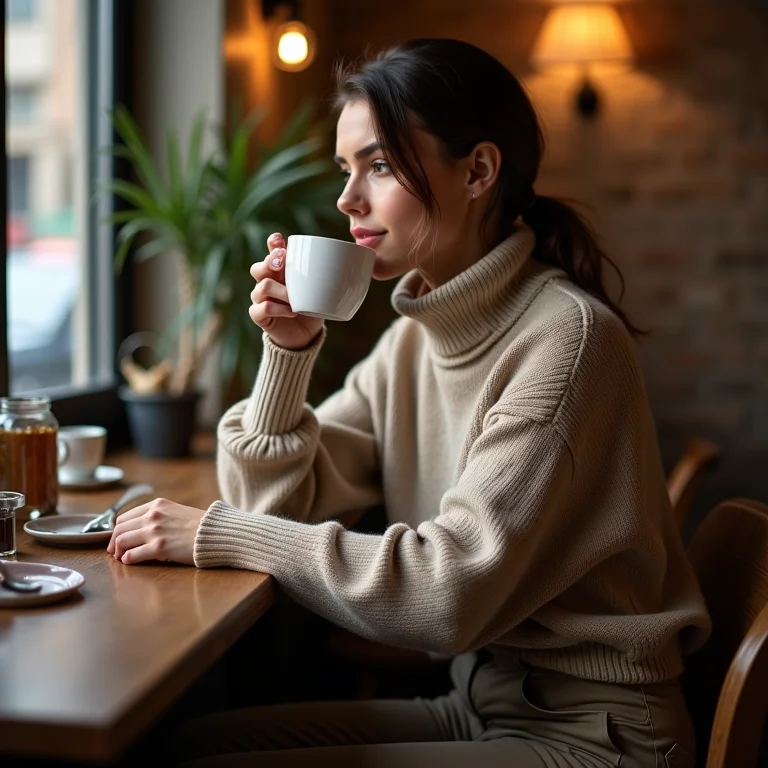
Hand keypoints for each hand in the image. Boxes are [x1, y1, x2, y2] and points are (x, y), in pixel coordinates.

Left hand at [106, 498, 206, 565]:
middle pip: (119, 528)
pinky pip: (133, 555)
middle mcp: (152, 516)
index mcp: (157, 505)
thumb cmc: (200, 525)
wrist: (215, 533)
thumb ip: (159, 517)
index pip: (125, 516)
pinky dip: (127, 559)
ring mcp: (155, 531)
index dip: (117, 530)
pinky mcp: (159, 547)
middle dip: (114, 542)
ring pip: (122, 540)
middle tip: (115, 551)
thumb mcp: (176, 511)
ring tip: (121, 558)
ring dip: (118, 551)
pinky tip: (129, 561)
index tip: (118, 539)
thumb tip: (142, 531)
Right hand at [249, 232, 323, 350]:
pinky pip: (261, 309)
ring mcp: (261, 299)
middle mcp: (267, 282)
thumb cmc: (312, 307)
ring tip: (294, 298)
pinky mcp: (259, 316)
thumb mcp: (318, 290)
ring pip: (262, 286)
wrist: (305, 335)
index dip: (273, 244)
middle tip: (282, 261)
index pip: (271, 252)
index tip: (280, 240)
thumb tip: (350, 264)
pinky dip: (278, 309)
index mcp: (281, 271)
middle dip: (270, 261)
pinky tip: (292, 311)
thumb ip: (324, 276)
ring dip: (280, 290)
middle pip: (258, 267)